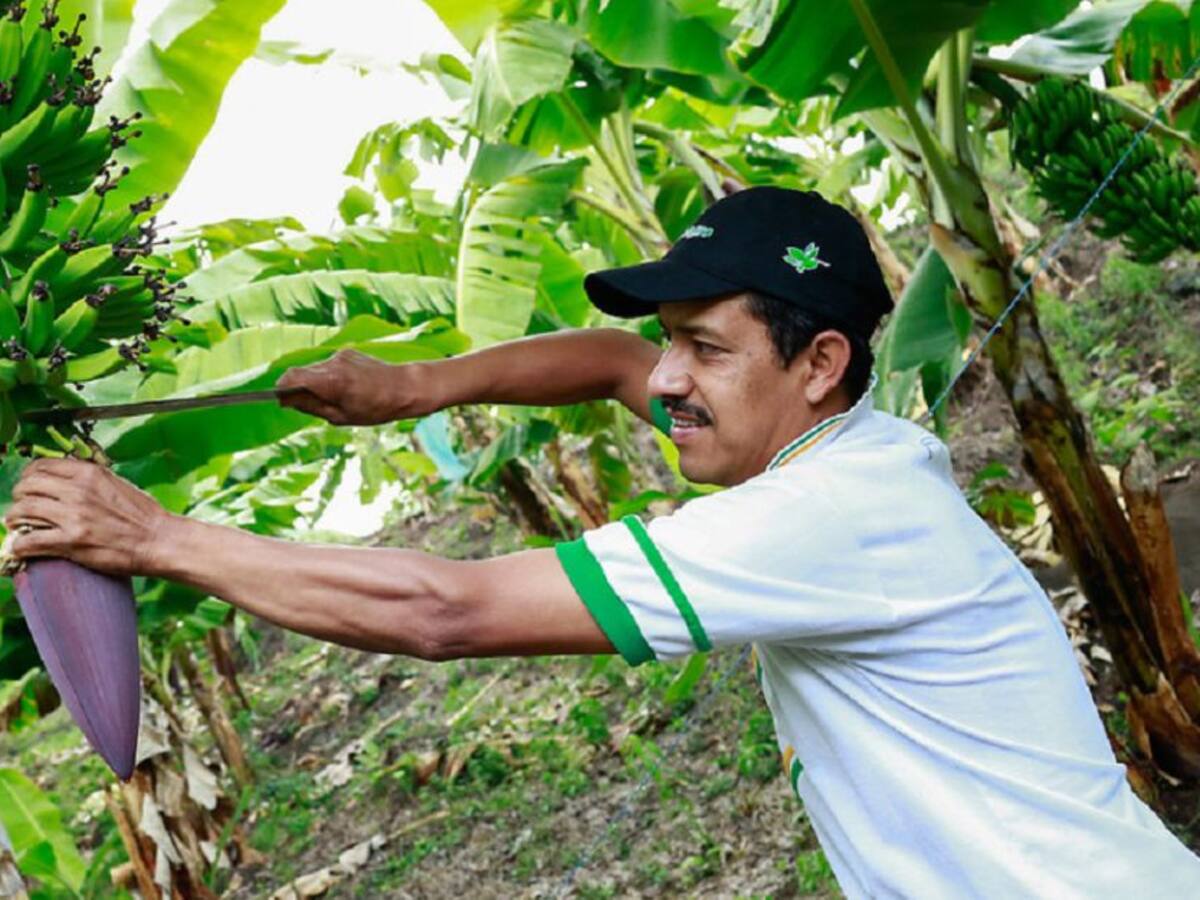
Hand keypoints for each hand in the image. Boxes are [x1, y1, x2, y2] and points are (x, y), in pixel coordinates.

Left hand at [4, 458, 172, 576]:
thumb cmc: (143, 515)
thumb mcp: (116, 483)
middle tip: (22, 509)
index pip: (40, 466)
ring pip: (22, 511)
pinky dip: (19, 546)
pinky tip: (21, 548)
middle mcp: (77, 491)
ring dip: (14, 520)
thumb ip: (89, 479)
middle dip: (19, 498)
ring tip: (17, 526)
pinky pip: (29, 541)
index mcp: (88, 473)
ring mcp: (73, 516)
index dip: (27, 477)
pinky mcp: (72, 541)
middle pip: (26, 487)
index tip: (28, 487)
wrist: (159, 540)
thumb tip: (65, 481)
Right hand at [276, 350, 441, 425]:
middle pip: (301, 373)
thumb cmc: (376, 408)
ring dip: (315, 383)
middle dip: (299, 388)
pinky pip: (328, 365)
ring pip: (314, 369)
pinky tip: (345, 388)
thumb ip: (310, 406)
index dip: (282, 388)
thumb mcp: (340, 416)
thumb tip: (285, 400)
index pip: (292, 377)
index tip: (282, 400)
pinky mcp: (347, 353)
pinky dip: (328, 377)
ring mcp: (341, 356)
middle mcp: (333, 363)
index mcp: (331, 381)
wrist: (405, 388)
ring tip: (335, 398)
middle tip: (309, 405)